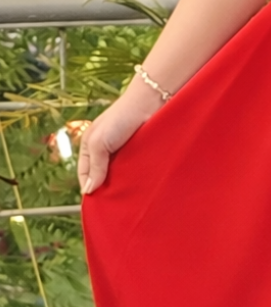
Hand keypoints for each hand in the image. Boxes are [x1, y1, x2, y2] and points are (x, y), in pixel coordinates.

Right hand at [77, 80, 160, 194]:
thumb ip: (94, 166)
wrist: (150, 102)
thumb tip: (89, 190)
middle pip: (101, 176)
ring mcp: (122, 152)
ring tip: (127, 198)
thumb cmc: (120, 118)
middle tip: (113, 204)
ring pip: (118, 175)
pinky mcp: (139, 152)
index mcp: (88, 146)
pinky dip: (135, 178)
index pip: (84, 174)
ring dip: (122, 184)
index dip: (89, 187)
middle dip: (106, 188)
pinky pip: (134, 170)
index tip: (97, 204)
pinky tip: (139, 188)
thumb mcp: (99, 142)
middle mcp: (104, 150)